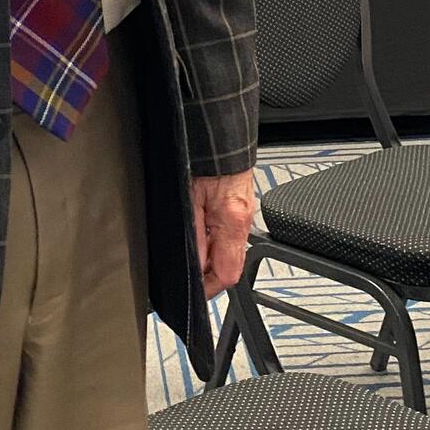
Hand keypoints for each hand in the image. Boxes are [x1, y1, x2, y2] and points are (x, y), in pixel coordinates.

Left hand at [190, 170, 255, 295]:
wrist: (221, 136)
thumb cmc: (204, 159)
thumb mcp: (190, 198)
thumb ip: (194, 234)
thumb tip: (193, 265)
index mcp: (233, 222)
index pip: (227, 275)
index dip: (207, 289)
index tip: (192, 293)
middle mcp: (244, 222)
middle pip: (228, 267)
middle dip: (206, 275)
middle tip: (185, 273)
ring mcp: (244, 216)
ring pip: (228, 252)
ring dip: (209, 258)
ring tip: (189, 253)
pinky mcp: (240, 208)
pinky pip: (228, 236)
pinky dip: (214, 242)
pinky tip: (199, 234)